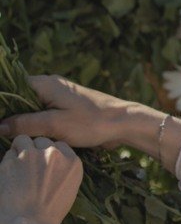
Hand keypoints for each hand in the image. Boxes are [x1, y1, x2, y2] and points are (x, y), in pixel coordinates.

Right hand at [0, 76, 132, 147]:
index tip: (0, 125)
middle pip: (17, 99)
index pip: (9, 88)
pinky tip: (31, 139)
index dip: (2, 105)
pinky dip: (35, 125)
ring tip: (14, 139)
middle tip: (5, 135)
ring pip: (30, 108)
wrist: (125, 123)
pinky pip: (43, 114)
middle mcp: (48, 86)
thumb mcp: (54, 125)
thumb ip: (24, 125)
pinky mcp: (66, 108)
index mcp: (44, 83)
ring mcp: (58, 97)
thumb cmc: (92, 122)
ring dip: (22, 123)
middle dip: (10, 116)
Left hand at [0, 135, 82, 223]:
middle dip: (34, 150)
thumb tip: (51, 162)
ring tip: (16, 168)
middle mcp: (54, 154)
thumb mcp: (69, 188)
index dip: (50, 152)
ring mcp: (32, 155)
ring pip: (22, 140)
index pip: (60, 145)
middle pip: (41, 140)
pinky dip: (7, 163)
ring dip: (19, 150)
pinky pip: (7, 154)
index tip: (45, 163)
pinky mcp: (11, 160)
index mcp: (72, 162)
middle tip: (29, 167)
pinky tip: (8, 177)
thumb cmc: (50, 213)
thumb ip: (62, 170)